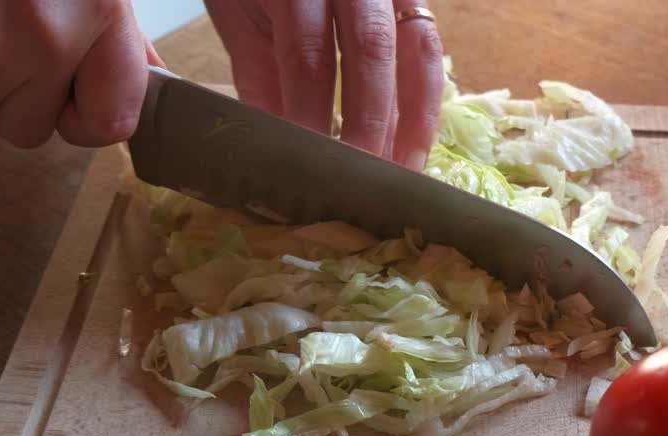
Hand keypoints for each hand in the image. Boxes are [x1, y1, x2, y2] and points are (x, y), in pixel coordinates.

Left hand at [206, 0, 443, 169]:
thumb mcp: (238, 15)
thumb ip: (257, 76)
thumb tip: (274, 149)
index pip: (307, 55)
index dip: (310, 117)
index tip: (308, 169)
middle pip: (370, 54)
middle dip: (369, 127)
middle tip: (361, 187)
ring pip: (416, 51)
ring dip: (414, 120)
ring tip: (403, 174)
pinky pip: (429, 47)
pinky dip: (426, 98)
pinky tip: (416, 140)